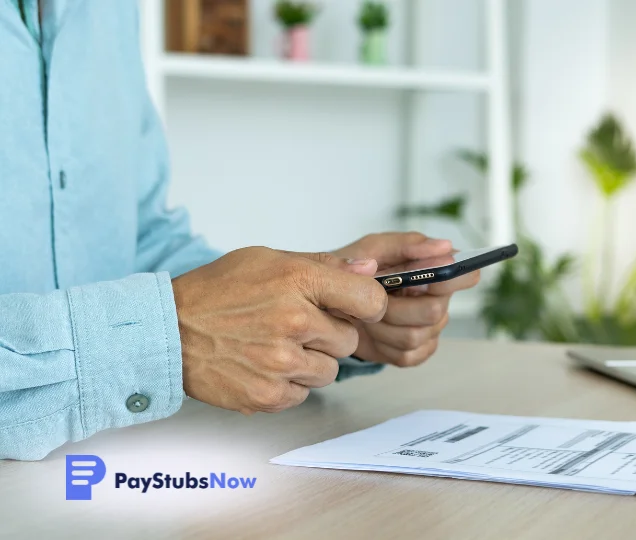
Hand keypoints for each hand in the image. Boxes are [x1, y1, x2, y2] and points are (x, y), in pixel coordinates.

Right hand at [172, 247, 386, 413]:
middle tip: (297, 327)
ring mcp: (282, 362)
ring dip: (311, 362)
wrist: (166, 330)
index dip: (367, 305)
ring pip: (330, 371)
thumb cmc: (217, 291)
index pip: (371, 300)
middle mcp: (294, 322)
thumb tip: (371, 269)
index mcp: (299, 281)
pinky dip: (289, 384)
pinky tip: (264, 366)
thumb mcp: (268, 259)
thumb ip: (324, 265)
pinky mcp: (269, 395)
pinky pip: (304, 394)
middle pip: (350, 339)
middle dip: (330, 335)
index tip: (353, 308)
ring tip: (277, 346)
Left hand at [334, 232, 481, 367]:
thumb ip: (409, 244)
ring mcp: (428, 331)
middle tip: (373, 298)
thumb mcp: (375, 248)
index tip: (425, 277)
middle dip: (396, 306)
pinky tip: (373, 332)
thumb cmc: (357, 271)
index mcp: (435, 272)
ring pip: (415, 335)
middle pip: (434, 310)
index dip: (454, 278)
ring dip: (382, 326)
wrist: (332, 302)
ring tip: (366, 314)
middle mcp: (438, 301)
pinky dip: (382, 345)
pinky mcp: (415, 353)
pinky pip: (406, 355)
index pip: (467, 275)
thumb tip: (446, 247)